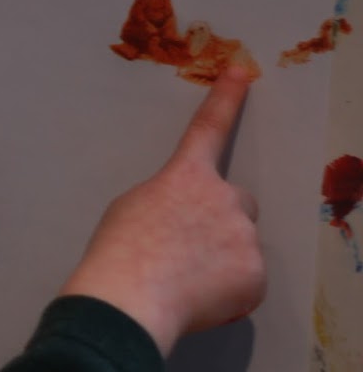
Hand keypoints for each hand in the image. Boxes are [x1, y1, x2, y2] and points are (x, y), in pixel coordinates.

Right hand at [58, 70, 262, 354]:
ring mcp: (243, 236)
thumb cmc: (116, 254)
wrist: (128, 300)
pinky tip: (197, 298)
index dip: (226, 98)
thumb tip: (187, 217)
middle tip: (188, 249)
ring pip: (241, 244)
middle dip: (220, 220)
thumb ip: (169, 199)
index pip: (208, 128)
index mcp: (184, 177)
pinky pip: (247, 280)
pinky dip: (228, 291)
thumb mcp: (130, 209)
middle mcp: (223, 198)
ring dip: (221, 258)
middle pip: (237, 202)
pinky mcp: (255, 274)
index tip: (243, 71)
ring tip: (183, 281)